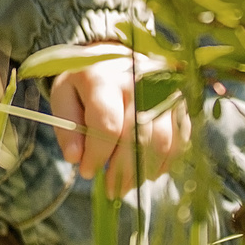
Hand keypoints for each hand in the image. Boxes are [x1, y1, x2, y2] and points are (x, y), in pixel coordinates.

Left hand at [49, 56, 189, 193]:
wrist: (116, 54)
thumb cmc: (86, 80)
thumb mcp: (64, 96)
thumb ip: (67, 127)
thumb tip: (76, 159)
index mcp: (104, 77)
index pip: (107, 125)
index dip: (97, 155)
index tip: (87, 172)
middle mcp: (139, 82)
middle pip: (137, 138)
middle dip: (122, 172)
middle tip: (111, 190)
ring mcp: (164, 92)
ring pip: (161, 143)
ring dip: (144, 172)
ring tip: (127, 184)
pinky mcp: (180, 102)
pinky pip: (179, 140)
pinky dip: (164, 162)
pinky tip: (147, 171)